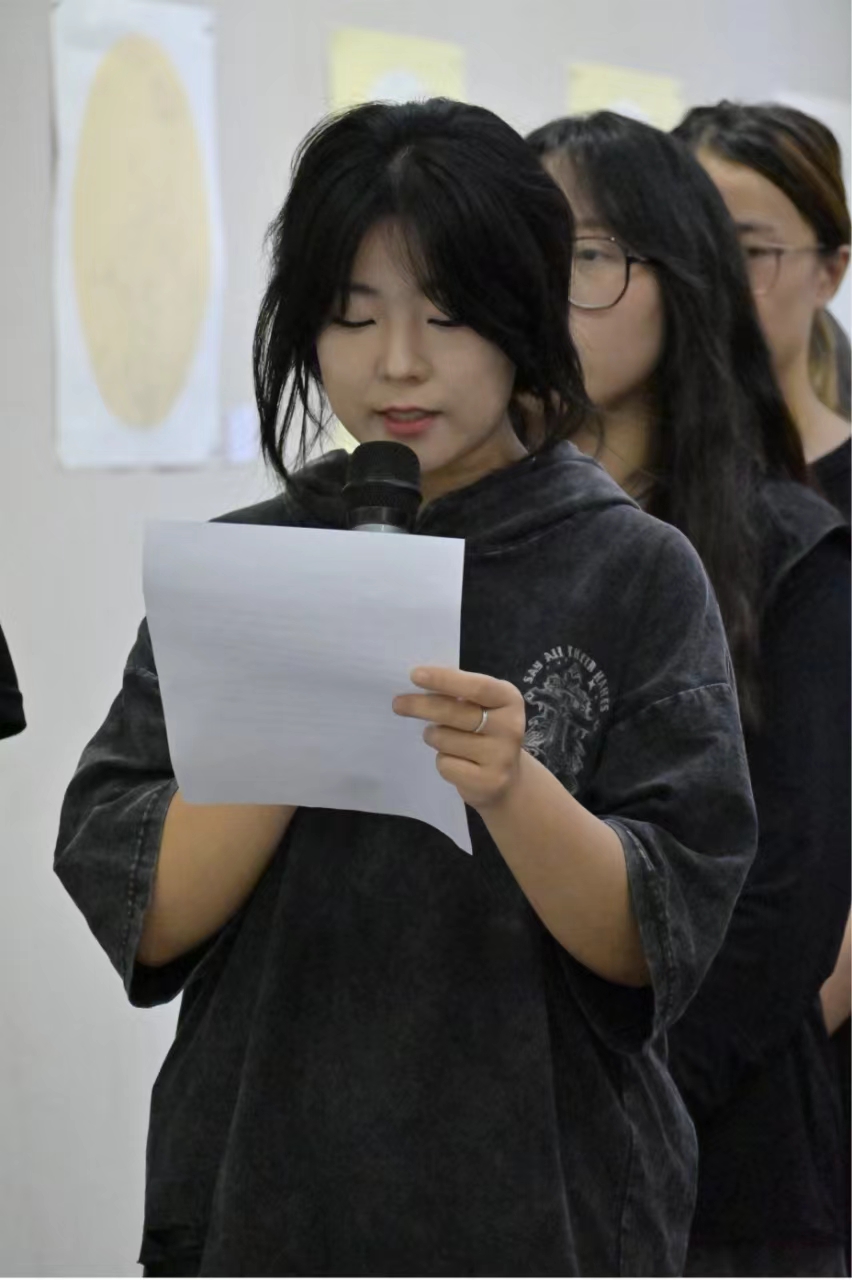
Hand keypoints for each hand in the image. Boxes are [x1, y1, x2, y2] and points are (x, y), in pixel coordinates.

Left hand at [393, 667, 526, 810]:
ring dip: (433, 737)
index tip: (414, 675)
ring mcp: (501, 756)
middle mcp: (510, 726)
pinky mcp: (488, 781)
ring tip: (441, 738)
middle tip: (398, 704)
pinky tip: (456, 762)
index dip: (444, 680)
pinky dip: (442, 761)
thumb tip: (417, 682)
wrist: (507, 780)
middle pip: (454, 713)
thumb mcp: (481, 707)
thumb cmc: (485, 733)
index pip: (476, 687)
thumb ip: (458, 694)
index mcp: (509, 699)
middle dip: (421, 706)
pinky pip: (446, 765)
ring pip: (444, 740)